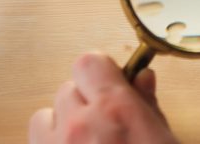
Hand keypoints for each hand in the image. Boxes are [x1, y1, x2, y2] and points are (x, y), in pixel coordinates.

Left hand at [29, 52, 177, 143]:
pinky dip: (50, 140)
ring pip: (47, 113)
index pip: (90, 62)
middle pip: (69, 87)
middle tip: (106, 121)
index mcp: (116, 111)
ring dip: (64, 121)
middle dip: (86, 100)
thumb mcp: (163, 140)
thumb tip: (142, 79)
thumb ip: (148, 107)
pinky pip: (36, 136)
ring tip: (87, 141)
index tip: (113, 80)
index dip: (101, 70)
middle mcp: (80, 124)